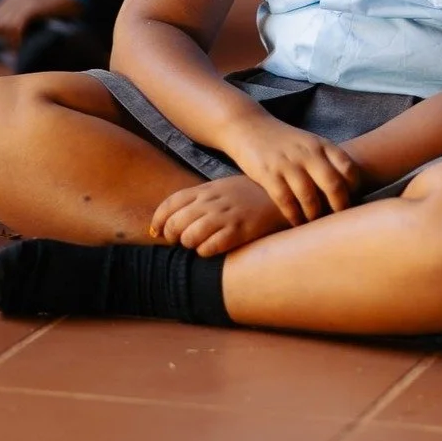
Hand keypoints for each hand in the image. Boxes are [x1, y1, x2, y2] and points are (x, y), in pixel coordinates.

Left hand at [0, 0, 84, 48]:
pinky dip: (17, 37)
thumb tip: (11, 32)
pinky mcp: (33, 7)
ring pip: (4, 25)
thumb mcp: (36, 2)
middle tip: (17, 44)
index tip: (11, 39)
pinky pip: (16, 25)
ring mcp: (24, 0)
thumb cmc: (57, 2)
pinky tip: (23, 42)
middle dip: (4, 36)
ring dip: (10, 38)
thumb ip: (23, 11)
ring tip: (21, 45)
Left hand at [150, 176, 289, 255]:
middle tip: (179, 241)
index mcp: (207, 189)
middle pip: (176, 222)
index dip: (158, 220)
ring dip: (189, 245)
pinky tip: (211, 249)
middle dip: (172, 236)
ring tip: (197, 245)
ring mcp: (226, 215)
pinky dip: (205, 251)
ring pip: (190, 236)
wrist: (284, 196)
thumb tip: (172, 217)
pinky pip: (210, 247)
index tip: (157, 231)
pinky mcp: (240, 230)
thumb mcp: (222, 188)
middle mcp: (213, 202)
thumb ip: (199, 200)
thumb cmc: (250, 195)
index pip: (171, 203)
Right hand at [223, 116, 359, 226]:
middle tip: (338, 221)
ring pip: (309, 197)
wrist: (249, 126)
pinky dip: (294, 216)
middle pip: (333, 184)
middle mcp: (307, 153)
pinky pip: (286, 201)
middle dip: (339, 207)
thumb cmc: (284, 142)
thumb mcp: (309, 143)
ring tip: (316, 224)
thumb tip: (348, 190)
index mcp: (321, 145)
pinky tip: (297, 223)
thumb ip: (327, 161)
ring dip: (315, 215)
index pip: (348, 168)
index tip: (351, 201)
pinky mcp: (268, 174)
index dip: (354, 188)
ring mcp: (288, 163)